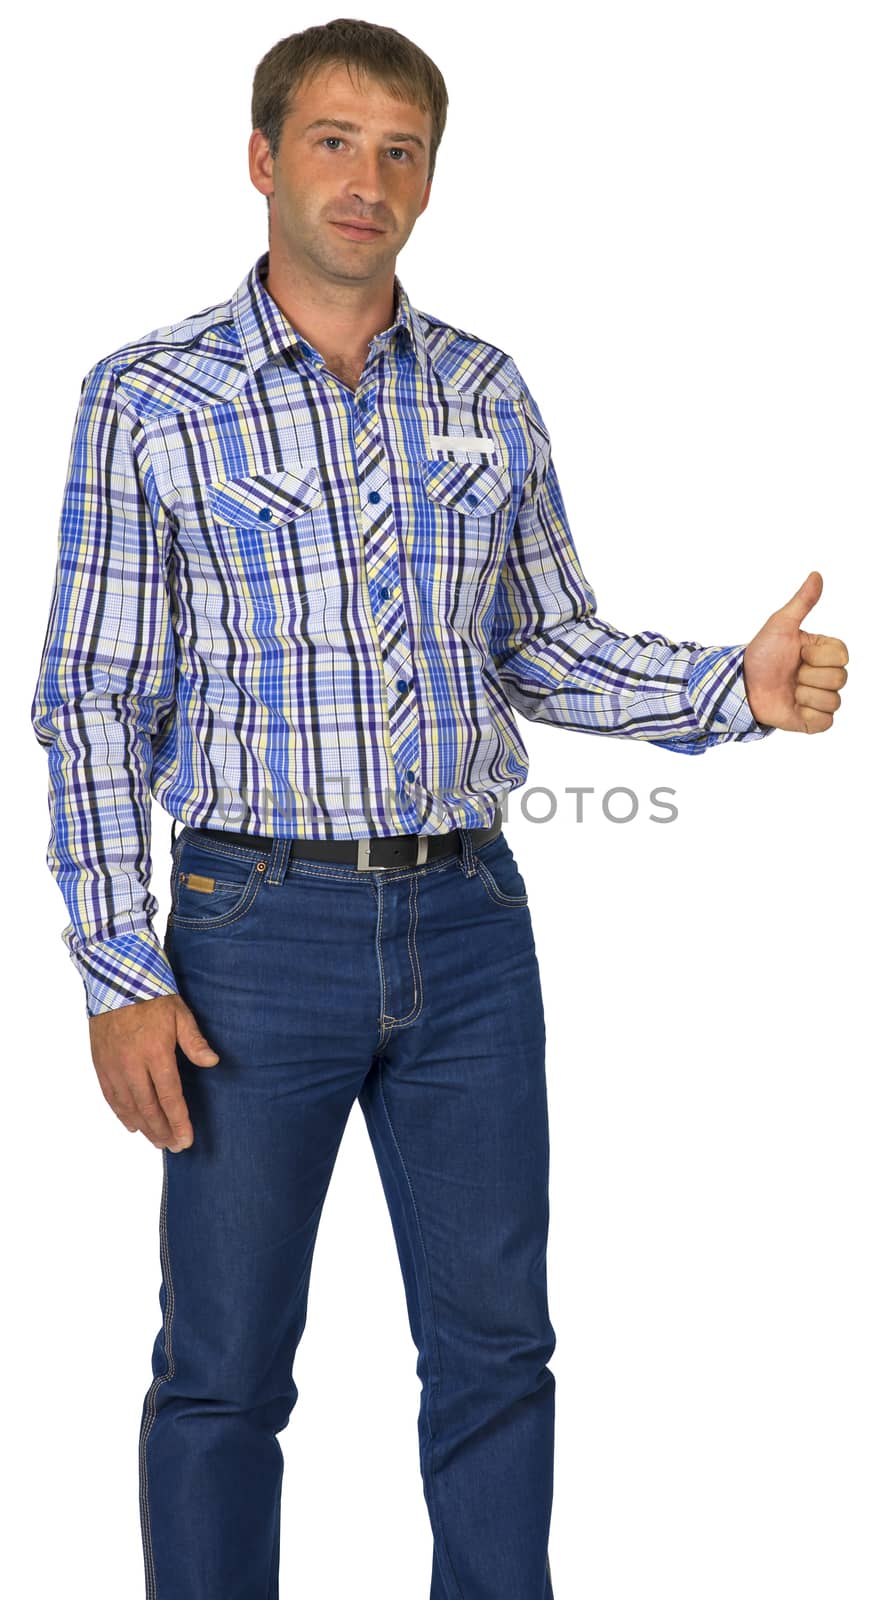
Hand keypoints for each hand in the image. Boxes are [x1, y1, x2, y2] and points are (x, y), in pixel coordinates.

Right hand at [89, 994, 218, 1151]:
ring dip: (144, 1127)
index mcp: (155, 1053)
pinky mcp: (100, 1063)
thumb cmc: (153, 996)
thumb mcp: (180, 1014)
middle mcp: (132, 1064)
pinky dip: (121, 1113)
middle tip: (174, 1147)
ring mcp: (113, 1066)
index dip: (178, 1121)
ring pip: (128, 1106)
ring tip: (157, 1141)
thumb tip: (212, 1062)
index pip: (169, 1097)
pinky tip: (132, 1125)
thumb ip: (195, 1041)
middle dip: (162, 1131)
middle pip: (148, 1108)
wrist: (115, 980)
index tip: (186, 1139)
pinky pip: (111, 1096)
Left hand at [742, 571, 848, 732]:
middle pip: (839, 679)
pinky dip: (807, 715)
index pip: (842, 656)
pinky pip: (825, 721)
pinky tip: (792, 706)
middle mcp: (826, 676)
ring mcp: (821, 699)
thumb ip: (801, 602)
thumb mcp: (780, 624)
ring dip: (804, 695)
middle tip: (790, 674)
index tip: (798, 653)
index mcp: (824, 653)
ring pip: (832, 700)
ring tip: (789, 690)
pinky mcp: (814, 721)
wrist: (742, 684)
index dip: (817, 656)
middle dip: (808, 676)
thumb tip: (816, 575)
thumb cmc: (761, 654)